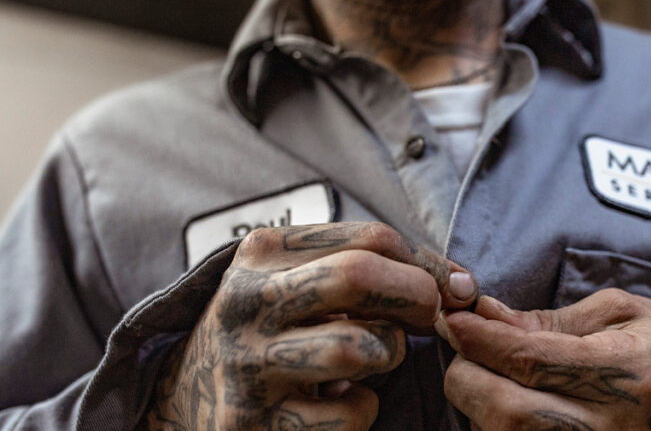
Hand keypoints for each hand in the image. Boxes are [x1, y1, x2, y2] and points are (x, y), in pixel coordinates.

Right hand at [142, 222, 477, 430]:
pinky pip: (349, 413)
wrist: (186, 397)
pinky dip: (363, 408)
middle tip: (429, 319)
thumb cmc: (274, 329)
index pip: (371, 238)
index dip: (427, 264)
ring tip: (372, 357)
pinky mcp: (252, 424)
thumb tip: (464, 287)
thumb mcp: (305, 281)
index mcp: (262, 252)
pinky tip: (341, 402)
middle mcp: (246, 301)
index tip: (450, 289)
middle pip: (359, 277)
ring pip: (357, 348)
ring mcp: (245, 364)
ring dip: (387, 355)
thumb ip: (376, 270)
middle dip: (416, 297)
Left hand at [437, 289, 650, 430]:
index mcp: (630, 375)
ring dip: (478, 404)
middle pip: (508, 411)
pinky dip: (496, 425)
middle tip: (463, 346)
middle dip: (468, 375)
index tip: (451, 318)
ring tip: (487, 372)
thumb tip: (483, 318)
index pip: (534, 362)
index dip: (481, 340)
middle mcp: (615, 428)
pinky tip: (504, 399)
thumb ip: (547, 321)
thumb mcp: (616, 313)